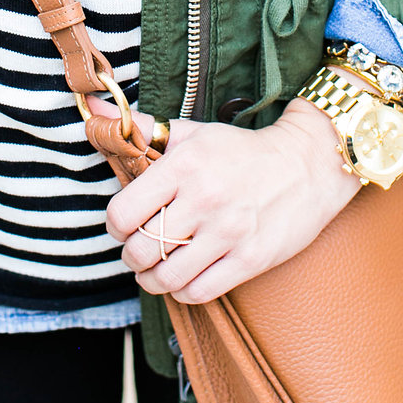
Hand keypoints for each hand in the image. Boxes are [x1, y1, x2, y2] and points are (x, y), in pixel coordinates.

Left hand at [87, 93, 360, 304]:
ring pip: (166, 277)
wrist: (306, 165)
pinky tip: (184, 276)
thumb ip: (143, 128)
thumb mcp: (192, 133)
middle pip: (142, 250)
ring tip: (157, 266)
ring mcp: (228, 233)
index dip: (115, 225)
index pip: (123, 213)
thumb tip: (96, 110)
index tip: (124, 223)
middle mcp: (204, 200)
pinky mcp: (250, 259)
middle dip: (132, 254)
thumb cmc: (241, 151)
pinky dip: (182, 291)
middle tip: (139, 248)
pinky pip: (198, 292)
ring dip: (153, 278)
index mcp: (184, 166)